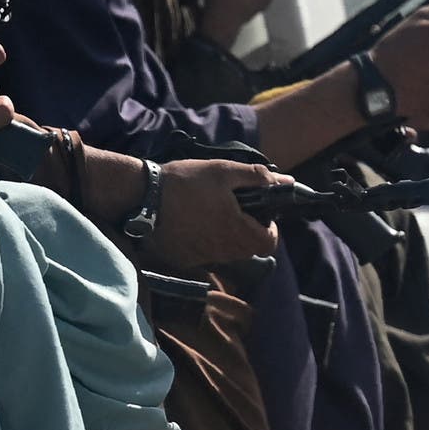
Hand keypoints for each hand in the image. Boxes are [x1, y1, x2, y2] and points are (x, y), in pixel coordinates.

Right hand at [145, 159, 285, 271]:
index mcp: (236, 229)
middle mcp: (221, 250)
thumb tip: (287, 181)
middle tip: (236, 210)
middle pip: (249, 250)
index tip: (260, 213)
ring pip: (227, 253)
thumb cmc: (185, 181)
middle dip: (249, 232)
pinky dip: (206, 242)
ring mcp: (201, 257)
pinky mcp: (183, 259)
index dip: (270, 228)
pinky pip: (205, 255)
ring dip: (228, 238)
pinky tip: (192, 224)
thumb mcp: (223, 170)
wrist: (142, 196)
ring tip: (212, 214)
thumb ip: (258, 177)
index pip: (269, 243)